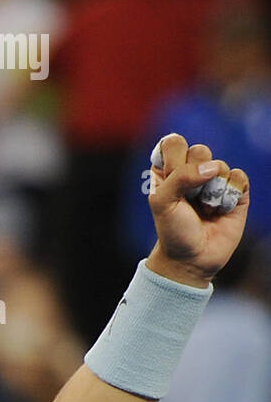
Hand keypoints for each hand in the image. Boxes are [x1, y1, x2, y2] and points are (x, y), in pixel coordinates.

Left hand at [146, 134, 248, 287]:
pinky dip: (229, 195)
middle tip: (188, 200)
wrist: (193, 258)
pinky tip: (221, 210)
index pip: (173, 142)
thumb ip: (180, 177)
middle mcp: (192, 171)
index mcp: (168, 170)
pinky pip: (238, 177)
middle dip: (193, 176)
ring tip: (204, 210)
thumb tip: (212, 168)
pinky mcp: (235, 190)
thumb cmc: (173, 231)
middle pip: (200, 150)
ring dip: (211, 192)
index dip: (174, 159)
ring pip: (220, 165)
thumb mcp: (162, 203)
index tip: (169, 179)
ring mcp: (214, 180)